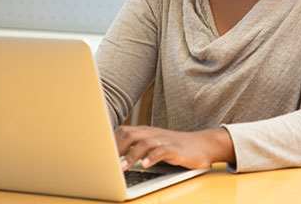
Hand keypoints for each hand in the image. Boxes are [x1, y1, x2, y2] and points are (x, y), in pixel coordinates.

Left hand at [114, 125, 234, 170]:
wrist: (203, 144)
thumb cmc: (175, 148)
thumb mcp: (154, 146)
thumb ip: (137, 148)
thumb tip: (115, 159)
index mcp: (146, 132)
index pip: (123, 131)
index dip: (109, 141)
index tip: (98, 154)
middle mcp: (153, 134)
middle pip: (130, 134)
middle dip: (116, 148)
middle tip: (106, 162)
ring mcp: (164, 140)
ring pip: (144, 143)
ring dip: (131, 155)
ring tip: (122, 168)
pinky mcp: (176, 149)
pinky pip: (162, 151)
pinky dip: (152, 157)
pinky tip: (145, 165)